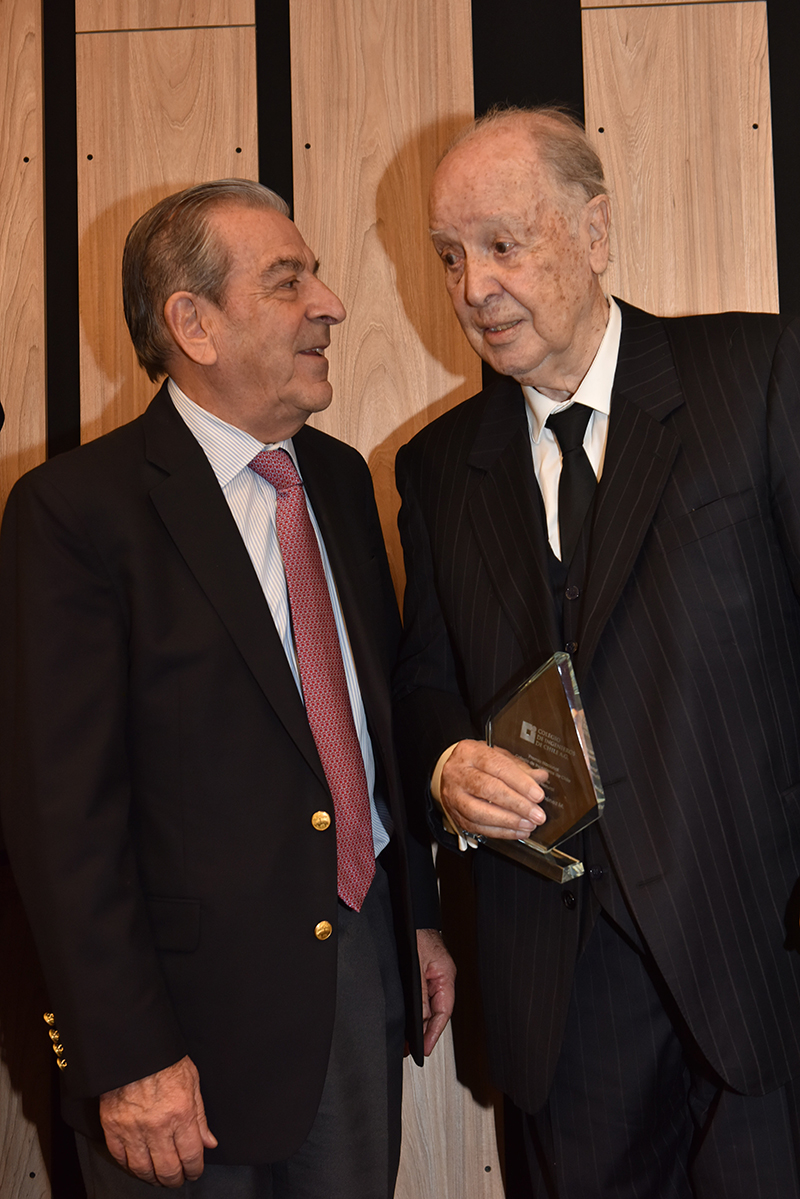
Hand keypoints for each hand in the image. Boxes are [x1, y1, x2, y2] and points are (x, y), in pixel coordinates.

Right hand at [100, 1055, 217, 1186]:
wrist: (134, 1048)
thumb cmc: (164, 1060)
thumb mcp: (192, 1082)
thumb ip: (200, 1117)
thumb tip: (209, 1142)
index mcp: (181, 1113)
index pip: (191, 1155)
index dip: (195, 1169)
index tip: (195, 1171)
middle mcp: (157, 1126)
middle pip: (168, 1168)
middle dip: (176, 1179)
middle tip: (178, 1179)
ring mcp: (132, 1128)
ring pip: (143, 1169)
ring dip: (153, 1178)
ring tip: (159, 1178)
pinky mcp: (112, 1127)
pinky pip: (120, 1157)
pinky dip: (130, 1167)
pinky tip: (138, 1166)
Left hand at [416, 928, 455, 1054]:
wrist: (409, 916)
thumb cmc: (416, 933)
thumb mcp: (416, 966)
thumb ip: (420, 993)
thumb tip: (420, 1019)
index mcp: (446, 976)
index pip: (443, 1012)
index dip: (433, 1032)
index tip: (425, 1048)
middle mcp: (441, 978)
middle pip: (436, 1012)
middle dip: (424, 1032)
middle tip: (411, 1048)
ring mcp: (432, 977)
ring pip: (428, 1007)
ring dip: (418, 1023)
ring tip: (407, 1039)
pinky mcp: (422, 974)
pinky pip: (422, 998)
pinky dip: (415, 1011)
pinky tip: (407, 1019)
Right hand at [440, 739, 548, 840]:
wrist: (454, 773)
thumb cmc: (478, 764)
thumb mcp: (499, 757)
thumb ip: (520, 768)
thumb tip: (540, 778)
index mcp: (470, 753)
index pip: (497, 766)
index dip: (520, 782)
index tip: (538, 795)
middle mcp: (458, 773)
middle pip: (488, 789)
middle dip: (517, 804)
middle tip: (536, 814)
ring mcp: (454, 796)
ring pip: (479, 812)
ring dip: (508, 821)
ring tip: (528, 825)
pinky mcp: (455, 815)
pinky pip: (477, 827)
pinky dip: (500, 832)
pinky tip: (517, 831)